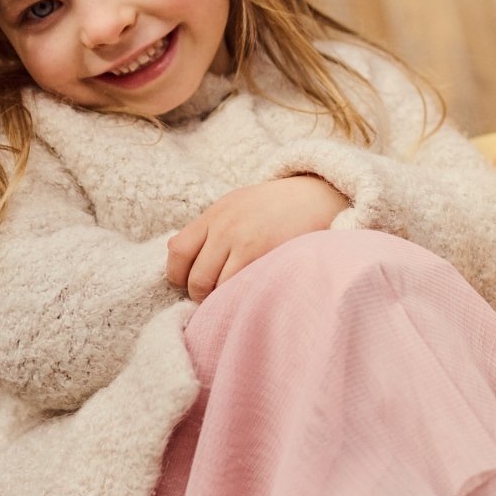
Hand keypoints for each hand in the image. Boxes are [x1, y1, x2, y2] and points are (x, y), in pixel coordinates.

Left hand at [167, 175, 348, 300]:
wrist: (319, 195)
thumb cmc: (280, 207)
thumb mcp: (239, 207)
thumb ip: (214, 230)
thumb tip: (191, 264)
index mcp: (214, 214)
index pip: (177, 251)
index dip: (178, 275)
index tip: (191, 284)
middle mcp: (225, 227)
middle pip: (194, 277)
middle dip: (201, 295)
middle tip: (217, 298)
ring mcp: (245, 242)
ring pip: (215, 287)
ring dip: (222, 300)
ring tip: (236, 299)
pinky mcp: (266, 256)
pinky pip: (241, 288)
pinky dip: (242, 297)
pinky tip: (253, 295)